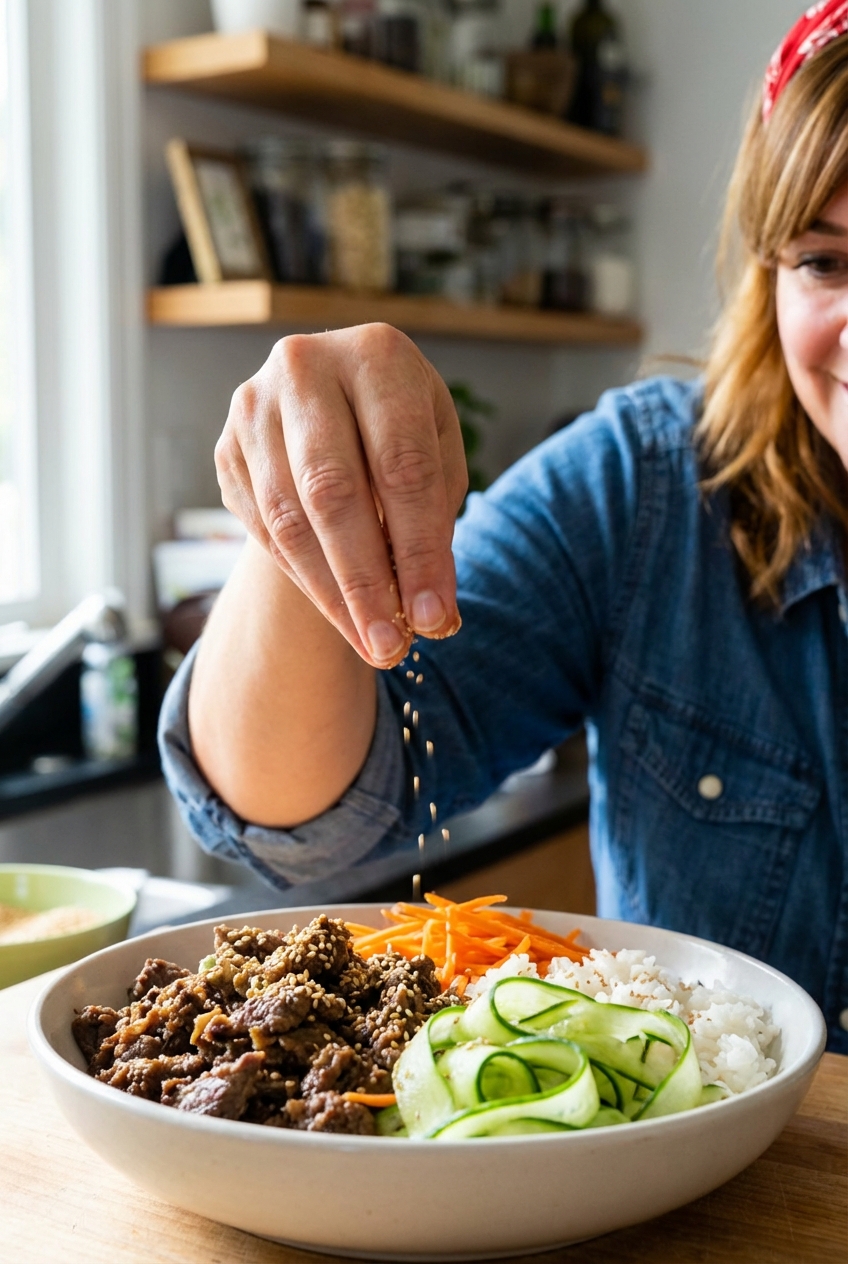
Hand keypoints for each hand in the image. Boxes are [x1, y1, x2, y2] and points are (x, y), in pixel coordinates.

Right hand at [214, 324, 468, 667]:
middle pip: (333, 492)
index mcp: (377, 356)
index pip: (401, 466)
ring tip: (371, 644)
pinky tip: (339, 613)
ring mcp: (254, 407)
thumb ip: (435, 524)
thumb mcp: (437, 460)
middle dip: (366, 581)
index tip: (436, 617)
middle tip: (392, 647)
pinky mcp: (226, 449)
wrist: (332, 402)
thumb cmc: (400, 433)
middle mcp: (306, 368)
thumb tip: (433, 613)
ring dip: (332, 594)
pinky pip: (264, 529)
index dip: (420, 549)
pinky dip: (304, 580)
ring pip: (289, 518)